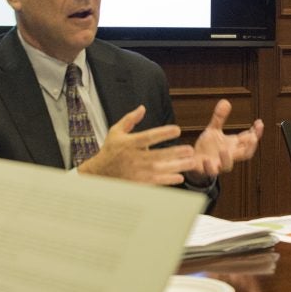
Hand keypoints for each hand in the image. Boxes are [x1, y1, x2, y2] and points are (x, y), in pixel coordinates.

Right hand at [77, 105, 197, 184]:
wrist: (99, 174)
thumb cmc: (109, 150)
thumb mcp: (115, 132)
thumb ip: (130, 119)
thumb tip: (142, 108)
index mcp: (129, 143)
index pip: (148, 137)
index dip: (163, 133)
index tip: (177, 129)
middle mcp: (133, 158)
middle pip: (157, 155)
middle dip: (175, 153)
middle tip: (190, 149)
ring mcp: (136, 172)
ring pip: (159, 170)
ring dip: (176, 167)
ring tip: (191, 163)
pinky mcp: (137, 183)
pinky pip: (155, 182)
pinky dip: (168, 180)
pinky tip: (180, 177)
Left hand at [187, 99, 263, 181]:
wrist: (193, 161)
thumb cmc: (207, 147)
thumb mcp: (214, 130)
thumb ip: (220, 118)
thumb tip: (225, 101)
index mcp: (233, 146)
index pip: (249, 140)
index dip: (256, 133)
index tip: (259, 123)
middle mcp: (229, 156)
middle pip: (245, 154)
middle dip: (251, 146)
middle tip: (253, 137)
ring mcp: (218, 164)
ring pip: (228, 166)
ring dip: (227, 159)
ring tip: (224, 150)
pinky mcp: (206, 169)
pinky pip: (209, 171)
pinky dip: (209, 166)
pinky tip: (206, 159)